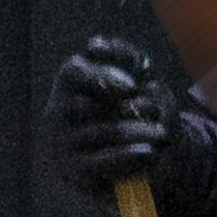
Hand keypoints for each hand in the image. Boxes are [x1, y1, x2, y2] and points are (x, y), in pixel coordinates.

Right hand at [47, 31, 179, 198]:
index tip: (132, 86)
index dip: (101, 77)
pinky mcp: (74, 171)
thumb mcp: (135, 77)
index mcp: (69, 85)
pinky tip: (148, 152)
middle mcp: (57, 113)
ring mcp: (62, 143)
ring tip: (160, 133)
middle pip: (89, 106)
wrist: (137, 158)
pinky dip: (127, 155)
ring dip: (136, 132)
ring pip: (100, 132)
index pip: (72, 73)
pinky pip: (100, 161)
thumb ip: (122, 55)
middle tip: (155, 111)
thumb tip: (95, 44)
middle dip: (127, 109)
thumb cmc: (133, 108)